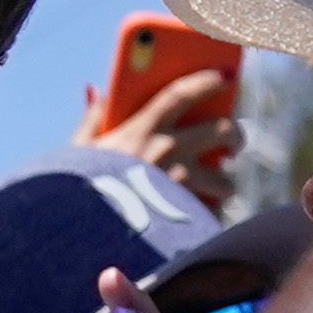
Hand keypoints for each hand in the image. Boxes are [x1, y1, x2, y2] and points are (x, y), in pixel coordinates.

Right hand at [82, 60, 244, 211]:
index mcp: (141, 130)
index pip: (181, 94)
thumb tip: (97, 92)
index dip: (206, 81)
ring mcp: (181, 185)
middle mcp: (167, 152)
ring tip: (216, 189)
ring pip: (225, 181)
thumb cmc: (78, 191)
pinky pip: (213, 214)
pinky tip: (199, 219)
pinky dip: (208, 216)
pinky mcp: (187, 217)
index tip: (225, 76)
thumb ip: (92, 120)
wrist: (83, 236)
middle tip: (232, 143)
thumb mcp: (78, 152)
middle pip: (222, 130)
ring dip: (224, 185)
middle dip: (235, 135)